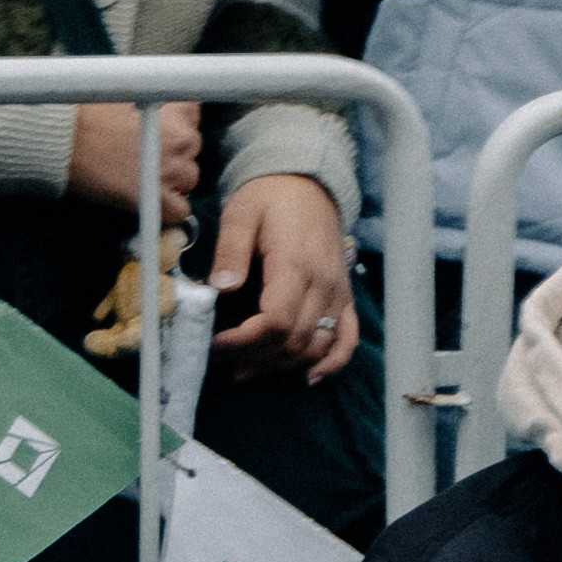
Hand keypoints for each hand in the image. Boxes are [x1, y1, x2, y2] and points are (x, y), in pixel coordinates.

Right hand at [64, 100, 200, 221]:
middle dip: (173, 150)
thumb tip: (151, 104)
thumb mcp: (120, 91)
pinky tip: (148, 199)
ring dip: (171, 178)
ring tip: (142, 174)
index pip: (193, 114)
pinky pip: (179, 210)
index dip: (176, 120)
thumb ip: (146, 96)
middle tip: (144, 151)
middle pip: (192, 148)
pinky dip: (167, 208)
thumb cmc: (81, 112)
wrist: (60, 139)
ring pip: (189, 179)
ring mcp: (170, 171)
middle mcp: (180, 139)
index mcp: (173, 108)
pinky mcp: (155, 199)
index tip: (160, 125)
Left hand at [208, 171, 356, 383]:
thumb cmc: (270, 196)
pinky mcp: (344, 296)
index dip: (243, 342)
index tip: (214, 344)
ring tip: (245, 370)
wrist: (307, 183)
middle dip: (254, 357)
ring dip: (282, 364)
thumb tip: (220, 288)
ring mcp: (338, 293)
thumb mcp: (240, 213)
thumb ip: (230, 251)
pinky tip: (309, 377)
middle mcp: (323, 284)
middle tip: (220, 359)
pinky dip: (333, 362)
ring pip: (317, 346)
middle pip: (294, 340)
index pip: (275, 322)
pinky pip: (348, 338)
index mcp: (295, 265)